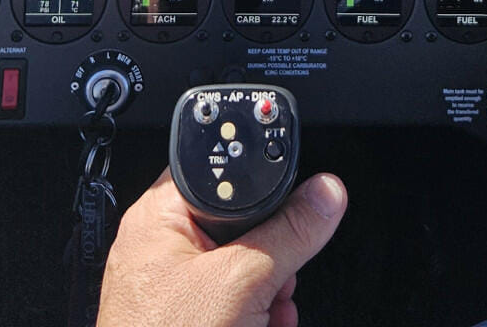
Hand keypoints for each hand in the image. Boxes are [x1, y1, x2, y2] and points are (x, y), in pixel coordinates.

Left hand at [96, 169, 346, 326]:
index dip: (261, 185)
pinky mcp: (189, 322)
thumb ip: (289, 232)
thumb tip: (326, 193)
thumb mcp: (241, 281)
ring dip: (270, 293)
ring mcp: (174, 290)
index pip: (220, 173)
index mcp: (161, 218)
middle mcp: (162, 248)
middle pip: (242, 225)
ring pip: (244, 270)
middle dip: (273, 256)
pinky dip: (257, 318)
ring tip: (268, 315)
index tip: (294, 203)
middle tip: (275, 277)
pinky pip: (235, 304)